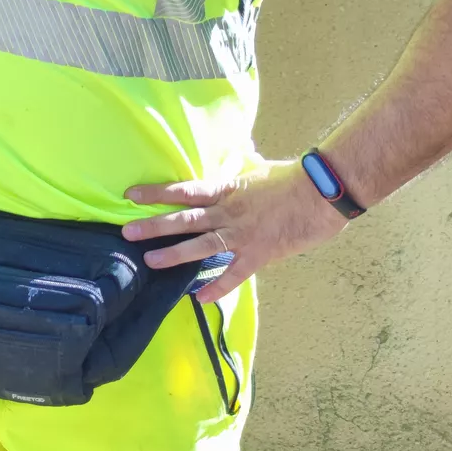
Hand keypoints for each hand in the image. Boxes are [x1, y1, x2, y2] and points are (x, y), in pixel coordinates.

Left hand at [122, 157, 346, 301]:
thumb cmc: (294, 177)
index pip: (184, 190)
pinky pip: (235, 274)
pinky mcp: (260, 254)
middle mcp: (228, 212)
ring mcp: (243, 235)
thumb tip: (239, 152)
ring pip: (202, 246)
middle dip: (154, 226)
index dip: (156, 193)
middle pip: (185, 219)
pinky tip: (200, 299)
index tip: (131, 196)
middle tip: (127, 232)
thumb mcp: (259, 167)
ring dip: (174, 254)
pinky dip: (218, 287)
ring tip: (149, 260)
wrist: (324, 193)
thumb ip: (243, 166)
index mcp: (226, 190)